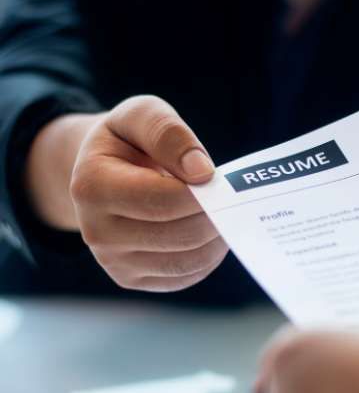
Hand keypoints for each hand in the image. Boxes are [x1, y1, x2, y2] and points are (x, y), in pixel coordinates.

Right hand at [26, 95, 226, 290]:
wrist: (101, 170)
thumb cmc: (128, 140)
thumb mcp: (142, 114)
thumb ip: (168, 133)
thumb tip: (201, 171)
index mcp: (92, 187)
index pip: (165, 201)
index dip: (203, 193)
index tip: (219, 178)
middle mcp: (96, 232)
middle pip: (181, 235)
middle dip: (216, 215)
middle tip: (232, 198)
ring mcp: (112, 261)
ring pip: (187, 261)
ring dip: (218, 238)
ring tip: (224, 212)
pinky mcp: (131, 279)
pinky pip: (184, 276)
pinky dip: (208, 256)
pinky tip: (210, 233)